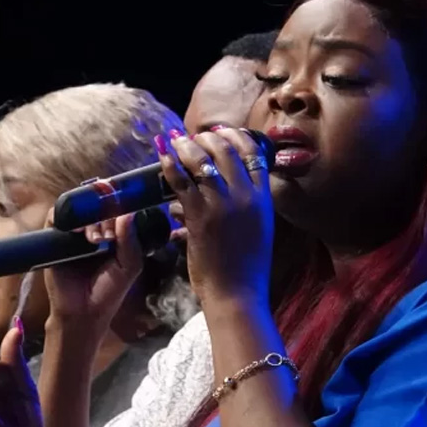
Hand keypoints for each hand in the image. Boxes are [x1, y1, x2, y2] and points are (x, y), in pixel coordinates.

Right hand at [43, 209, 145, 334]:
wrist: (83, 313)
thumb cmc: (108, 292)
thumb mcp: (129, 267)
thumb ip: (131, 241)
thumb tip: (127, 214)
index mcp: (113, 237)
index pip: (115, 210)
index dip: (119, 206)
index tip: (123, 208)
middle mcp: (92, 232)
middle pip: (96, 207)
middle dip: (105, 215)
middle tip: (110, 234)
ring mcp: (72, 236)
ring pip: (78, 211)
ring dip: (88, 219)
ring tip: (96, 239)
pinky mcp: (54, 240)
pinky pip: (55, 219)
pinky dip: (65, 217)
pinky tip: (78, 232)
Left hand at [160, 127, 272, 306]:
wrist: (237, 293)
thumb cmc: (245, 267)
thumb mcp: (256, 229)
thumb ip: (247, 205)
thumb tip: (226, 188)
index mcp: (263, 199)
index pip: (253, 154)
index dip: (235, 137)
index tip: (221, 133)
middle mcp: (246, 197)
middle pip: (226, 151)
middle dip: (207, 138)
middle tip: (192, 137)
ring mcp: (223, 205)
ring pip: (202, 162)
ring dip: (186, 146)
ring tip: (175, 140)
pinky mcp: (200, 217)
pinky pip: (181, 183)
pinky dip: (170, 166)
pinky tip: (163, 157)